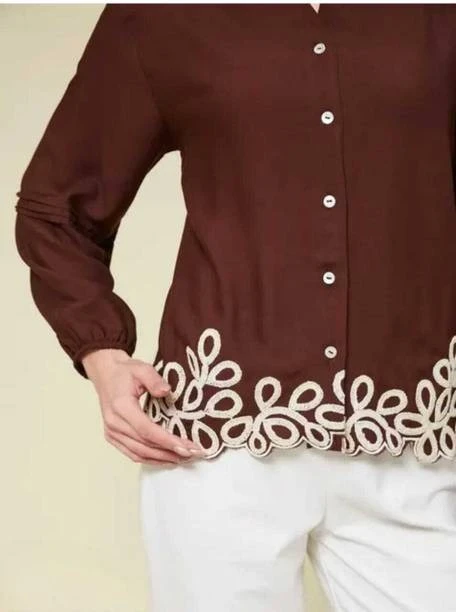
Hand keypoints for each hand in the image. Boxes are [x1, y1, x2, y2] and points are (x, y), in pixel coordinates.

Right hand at [81, 348, 207, 465]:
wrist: (106, 373)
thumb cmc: (124, 372)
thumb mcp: (142, 368)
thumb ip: (154, 380)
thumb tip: (167, 391)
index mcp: (121, 407)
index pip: (147, 430)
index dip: (168, 442)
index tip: (187, 447)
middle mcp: (114, 423)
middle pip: (145, 446)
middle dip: (170, 453)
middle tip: (193, 454)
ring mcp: (111, 432)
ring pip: (138, 453)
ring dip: (162, 459)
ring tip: (183, 459)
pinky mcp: (112, 436)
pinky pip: (132, 453)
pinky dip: (150, 459)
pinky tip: (166, 459)